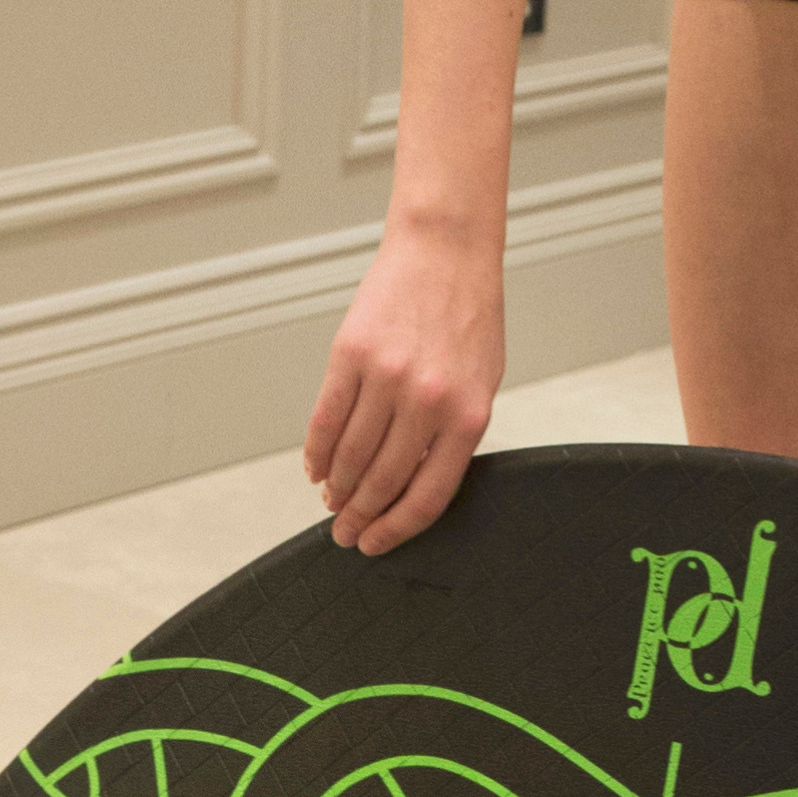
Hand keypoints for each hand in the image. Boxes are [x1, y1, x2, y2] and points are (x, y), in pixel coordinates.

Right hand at [305, 220, 502, 554]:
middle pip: (382, 481)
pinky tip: (316, 469)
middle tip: (343, 532)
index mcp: (467, 416)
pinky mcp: (351, 355)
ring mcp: (386, 378)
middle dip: (359, 516)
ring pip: (350, 456)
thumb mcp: (482, 382)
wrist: (446, 253)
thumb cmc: (469, 317)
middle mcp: (427, 401)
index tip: (375, 543)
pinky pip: (326, 419)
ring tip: (330, 502)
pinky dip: (317, 452)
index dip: (396, 529)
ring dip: (336, 489)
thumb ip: (453, 434)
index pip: (427, 496)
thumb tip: (412, 487)